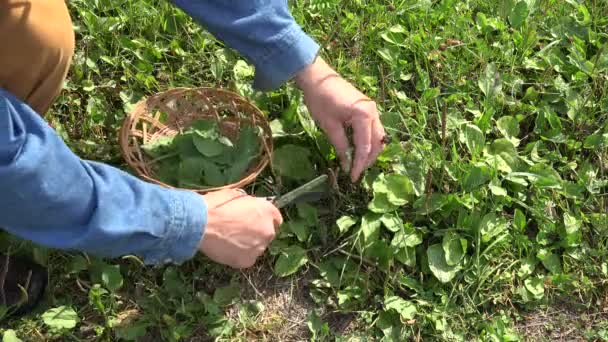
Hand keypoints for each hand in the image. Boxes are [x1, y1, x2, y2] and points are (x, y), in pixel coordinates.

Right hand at [198, 189, 281, 268]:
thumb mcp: (236, 196)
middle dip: (256, 233)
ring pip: (256, 247)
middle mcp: (268, 230)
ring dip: (247, 245)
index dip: (264, 219)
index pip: (276, 218)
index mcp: (267, 210)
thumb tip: (247, 208)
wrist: (202, 223)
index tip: (256, 221)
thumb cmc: (216, 205)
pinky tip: (225, 249)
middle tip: (238, 231)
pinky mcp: (248, 261)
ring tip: (229, 240)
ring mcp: (259, 248)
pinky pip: (246, 258)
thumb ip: (248, 204)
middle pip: (266, 234)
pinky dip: (238, 255)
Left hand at [295, 57, 385, 181]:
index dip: (360, 164)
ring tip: (358, 163)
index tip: (352, 177)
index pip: (365, 147)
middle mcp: (373, 112)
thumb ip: (340, 146)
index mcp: (364, 115)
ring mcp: (372, 109)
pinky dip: (368, 141)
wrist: (318, 77)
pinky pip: (373, 129)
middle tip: (355, 172)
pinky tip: (358, 149)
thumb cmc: (320, 100)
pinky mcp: (367, 108)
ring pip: (378, 137)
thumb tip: (346, 164)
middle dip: (368, 160)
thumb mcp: (329, 125)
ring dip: (370, 151)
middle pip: (377, 143)